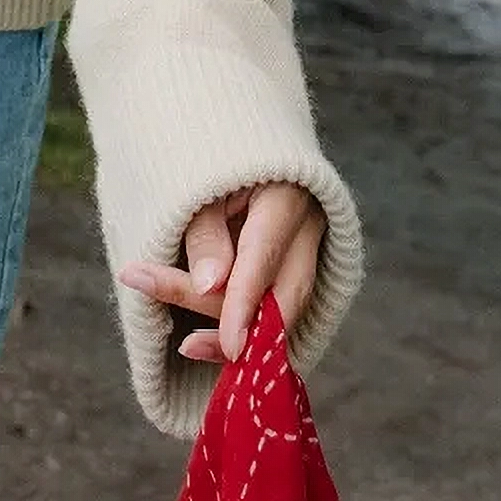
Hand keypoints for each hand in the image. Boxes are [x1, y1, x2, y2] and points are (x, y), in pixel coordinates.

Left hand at [120, 181, 324, 367]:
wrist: (247, 154)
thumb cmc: (212, 166)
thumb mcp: (199, 187)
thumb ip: (204, 235)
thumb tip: (209, 286)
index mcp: (286, 194)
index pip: (265, 256)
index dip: (245, 303)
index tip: (229, 345)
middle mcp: (309, 226)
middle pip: (286, 293)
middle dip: (241, 329)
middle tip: (189, 346)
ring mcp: (311, 248)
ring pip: (286, 307)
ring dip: (240, 333)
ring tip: (189, 345)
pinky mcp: (301, 266)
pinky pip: (282, 307)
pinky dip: (251, 328)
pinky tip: (215, 344)